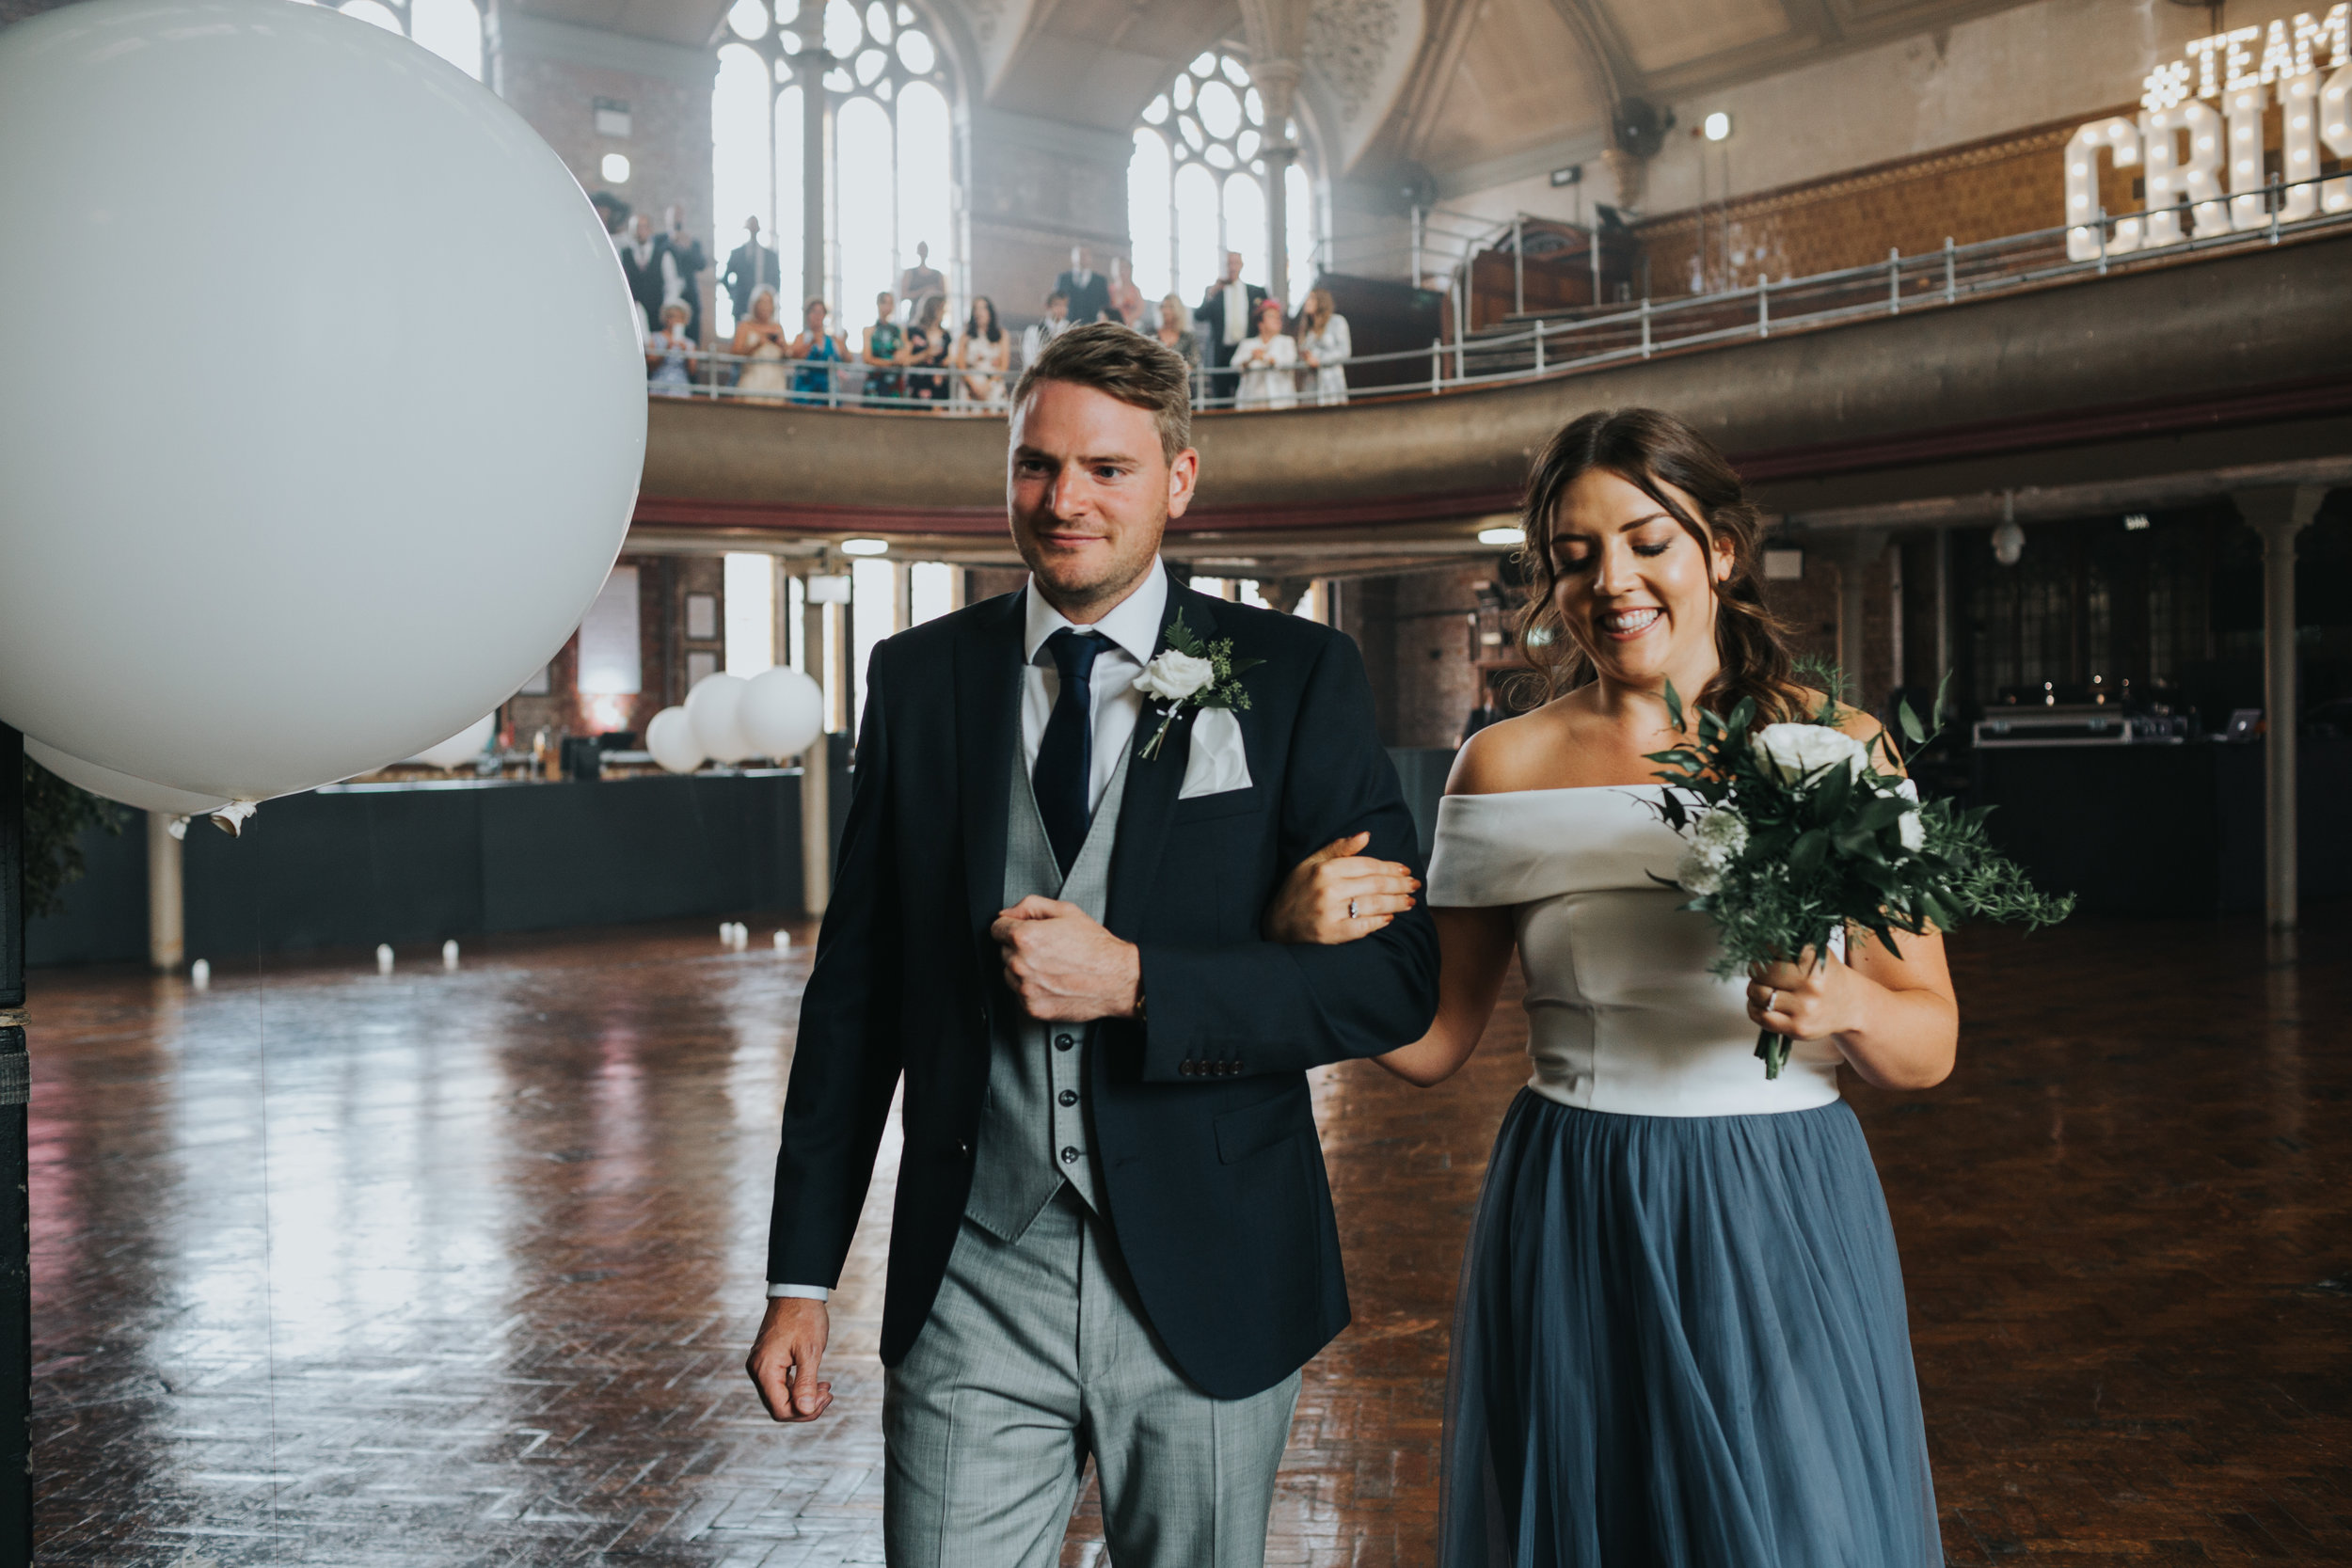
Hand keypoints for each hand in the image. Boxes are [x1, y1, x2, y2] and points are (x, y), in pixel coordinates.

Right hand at [745, 1296, 833, 1422]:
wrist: (796, 1291)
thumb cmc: (804, 1317)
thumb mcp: (810, 1352)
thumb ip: (806, 1383)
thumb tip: (806, 1410)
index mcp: (765, 1369)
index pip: (780, 1409)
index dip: (804, 1413)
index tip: (826, 1398)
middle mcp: (757, 1370)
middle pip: (778, 1406)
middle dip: (805, 1406)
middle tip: (828, 1394)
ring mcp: (760, 1365)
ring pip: (780, 1396)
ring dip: (803, 1397)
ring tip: (825, 1388)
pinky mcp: (767, 1360)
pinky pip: (780, 1384)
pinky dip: (797, 1387)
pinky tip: (816, 1382)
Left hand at [991, 896, 1140, 1020]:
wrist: (1116, 979)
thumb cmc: (1095, 947)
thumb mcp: (1066, 911)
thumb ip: (1030, 906)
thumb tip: (1008, 913)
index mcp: (1025, 937)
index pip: (996, 929)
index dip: (1010, 926)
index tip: (1021, 931)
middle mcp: (1020, 964)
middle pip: (1003, 952)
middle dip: (1019, 948)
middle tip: (1046, 949)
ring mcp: (1025, 988)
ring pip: (1009, 975)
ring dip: (1023, 970)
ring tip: (1051, 966)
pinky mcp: (1032, 1008)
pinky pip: (1020, 995)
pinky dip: (1032, 989)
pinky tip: (1052, 981)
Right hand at [1264, 832, 1417, 944]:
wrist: (1276, 923)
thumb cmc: (1297, 890)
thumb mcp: (1312, 862)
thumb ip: (1339, 848)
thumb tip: (1366, 835)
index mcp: (1326, 869)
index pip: (1368, 865)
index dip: (1390, 867)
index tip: (1405, 870)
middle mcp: (1329, 889)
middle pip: (1375, 884)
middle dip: (1400, 884)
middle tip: (1415, 885)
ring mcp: (1330, 913)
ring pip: (1373, 905)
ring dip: (1396, 903)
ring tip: (1409, 901)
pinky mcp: (1331, 933)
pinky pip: (1363, 927)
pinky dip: (1379, 922)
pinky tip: (1390, 918)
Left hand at [1746, 948, 1857, 1041]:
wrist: (1849, 1006)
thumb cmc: (1825, 976)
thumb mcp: (1816, 953)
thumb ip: (1790, 946)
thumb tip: (1759, 944)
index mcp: (1814, 961)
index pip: (1772, 949)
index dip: (1765, 951)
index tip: (1767, 953)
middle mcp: (1811, 985)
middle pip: (1761, 972)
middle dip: (1756, 970)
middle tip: (1762, 972)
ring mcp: (1804, 1009)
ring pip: (1757, 993)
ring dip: (1754, 989)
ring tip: (1764, 987)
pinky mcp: (1797, 1028)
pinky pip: (1759, 1015)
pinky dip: (1754, 1007)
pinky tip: (1764, 1003)